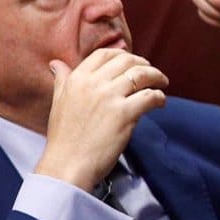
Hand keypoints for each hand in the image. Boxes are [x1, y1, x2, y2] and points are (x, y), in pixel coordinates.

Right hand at [34, 49, 168, 190]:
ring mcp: (110, 97)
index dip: (123, 54)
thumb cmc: (64, 138)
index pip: (104, 54)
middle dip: (144, 64)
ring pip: (142, 75)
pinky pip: (150, 96)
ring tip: (162, 84)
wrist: (67, 165)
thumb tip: (56, 64)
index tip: (132, 62)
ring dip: (157, 77)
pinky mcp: (125, 114)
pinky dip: (159, 97)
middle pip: (127, 61)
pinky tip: (160, 102)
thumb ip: (62, 80)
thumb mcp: (58, 102)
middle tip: (152, 73)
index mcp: (77, 79)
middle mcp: (94, 84)